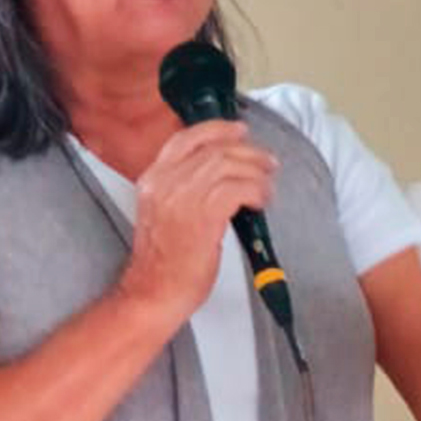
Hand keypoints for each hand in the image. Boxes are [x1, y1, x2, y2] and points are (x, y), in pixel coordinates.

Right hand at [118, 122, 276, 329]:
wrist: (154, 290)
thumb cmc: (166, 258)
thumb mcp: (165, 211)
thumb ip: (183, 187)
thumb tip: (220, 171)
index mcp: (152, 178)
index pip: (185, 138)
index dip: (218, 129)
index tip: (241, 131)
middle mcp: (163, 182)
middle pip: (214, 149)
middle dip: (248, 152)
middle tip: (268, 163)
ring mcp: (181, 198)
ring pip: (228, 166)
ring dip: (257, 173)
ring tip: (267, 187)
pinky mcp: (202, 216)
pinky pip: (238, 188)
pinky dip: (256, 191)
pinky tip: (260, 203)